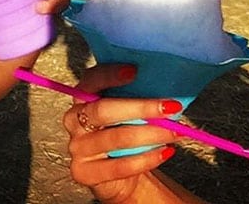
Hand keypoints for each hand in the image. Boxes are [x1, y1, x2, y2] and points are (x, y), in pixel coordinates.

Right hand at [63, 65, 177, 202]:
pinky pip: (120, 166)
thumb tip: (166, 84)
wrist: (118, 177)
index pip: (91, 80)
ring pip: (116, 138)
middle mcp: (74, 119)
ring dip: (151, 134)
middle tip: (170, 107)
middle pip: (103, 110)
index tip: (135, 71)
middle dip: (140, 107)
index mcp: (82, 96)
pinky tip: (165, 151)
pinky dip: (147, 158)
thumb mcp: (126, 111)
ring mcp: (77, 147)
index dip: (111, 74)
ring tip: (174, 131)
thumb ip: (135, 95)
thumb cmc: (124, 133)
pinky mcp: (84, 172)